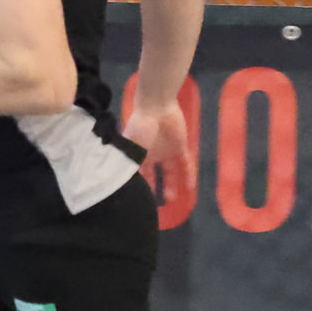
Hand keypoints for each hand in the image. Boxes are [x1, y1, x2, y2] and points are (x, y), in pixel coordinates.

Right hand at [123, 93, 193, 208]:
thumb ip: (129, 164)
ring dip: (171, 185)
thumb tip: (121, 183)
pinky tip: (190, 188)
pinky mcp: (180, 147)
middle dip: (153, 188)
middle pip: (154, 175)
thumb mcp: (130, 147)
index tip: (138, 198)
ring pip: (170, 172)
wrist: (156, 107)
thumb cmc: (140, 126)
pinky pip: (186, 163)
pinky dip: (188, 175)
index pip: (138, 174)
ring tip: (171, 199)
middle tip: (155, 203)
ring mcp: (167, 151)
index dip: (139, 185)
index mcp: (139, 154)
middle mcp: (152, 154)